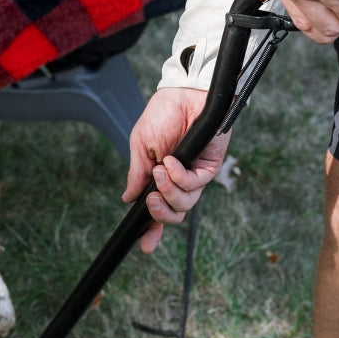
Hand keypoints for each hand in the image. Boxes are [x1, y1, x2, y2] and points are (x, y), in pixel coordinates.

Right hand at [123, 87, 229, 253]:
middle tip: (151, 199)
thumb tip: (128, 198)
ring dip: (168, 192)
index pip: (156, 210)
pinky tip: (171, 163)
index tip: (145, 245)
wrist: (183, 92)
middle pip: (173, 215)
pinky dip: (179, 178)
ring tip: (160, 171)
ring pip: (184, 205)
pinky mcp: (209, 167)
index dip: (151, 231)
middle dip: (160, 214)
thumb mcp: (140, 146)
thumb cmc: (163, 113)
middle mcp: (178, 182)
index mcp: (159, 179)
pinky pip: (194, 185)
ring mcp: (194, 176)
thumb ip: (137, 174)